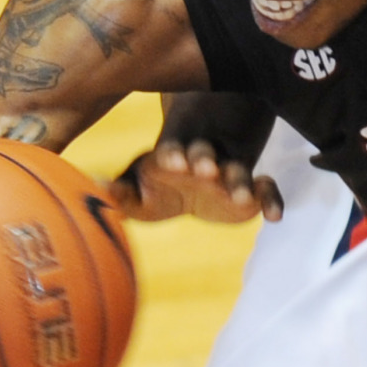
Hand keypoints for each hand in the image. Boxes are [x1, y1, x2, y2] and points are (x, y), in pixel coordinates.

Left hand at [108, 140, 283, 223]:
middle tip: (205, 170)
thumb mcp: (138, 190)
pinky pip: (266, 191)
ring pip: (238, 173)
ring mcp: (230, 173)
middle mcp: (204, 160)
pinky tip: (274, 217)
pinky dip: (272, 200)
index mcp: (174, 156)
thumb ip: (120, 191)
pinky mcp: (252, 191)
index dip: (172, 155)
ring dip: (238, 183)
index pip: (172, 150)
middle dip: (205, 162)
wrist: (196, 180)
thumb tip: (91, 184)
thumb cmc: (160, 184)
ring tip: (239, 197)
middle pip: (207, 157)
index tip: (170, 162)